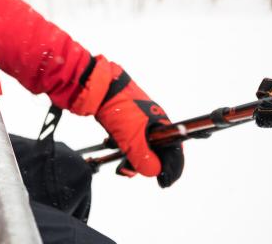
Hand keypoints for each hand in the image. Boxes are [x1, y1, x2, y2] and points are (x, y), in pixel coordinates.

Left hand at [71, 55, 183, 187]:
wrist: (96, 88)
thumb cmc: (118, 107)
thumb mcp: (133, 136)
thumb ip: (145, 157)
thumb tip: (154, 172)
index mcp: (162, 124)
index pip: (175, 150)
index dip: (172, 168)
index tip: (164, 183)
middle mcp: (154, 123)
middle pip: (158, 152)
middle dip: (148, 165)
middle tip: (132, 172)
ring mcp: (139, 122)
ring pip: (142, 148)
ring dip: (132, 159)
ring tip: (120, 165)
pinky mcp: (124, 122)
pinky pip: (129, 142)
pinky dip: (123, 149)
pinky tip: (112, 148)